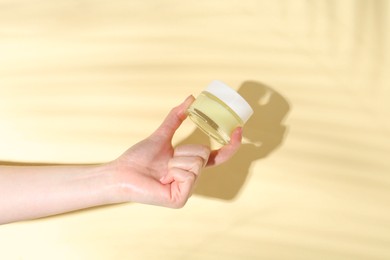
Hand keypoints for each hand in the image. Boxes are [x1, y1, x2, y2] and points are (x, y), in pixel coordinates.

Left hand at [110, 95, 241, 207]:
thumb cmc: (139, 157)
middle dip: (182, 150)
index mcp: (190, 166)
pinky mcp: (180, 199)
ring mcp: (187, 190)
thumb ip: (176, 117)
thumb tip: (191, 98)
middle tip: (166, 159)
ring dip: (175, 161)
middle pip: (203, 153)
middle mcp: (192, 179)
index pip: (217, 156)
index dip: (230, 145)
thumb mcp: (162, 134)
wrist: (121, 173)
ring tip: (162, 170)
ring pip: (196, 162)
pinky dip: (173, 171)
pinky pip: (188, 174)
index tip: (239, 129)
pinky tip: (163, 178)